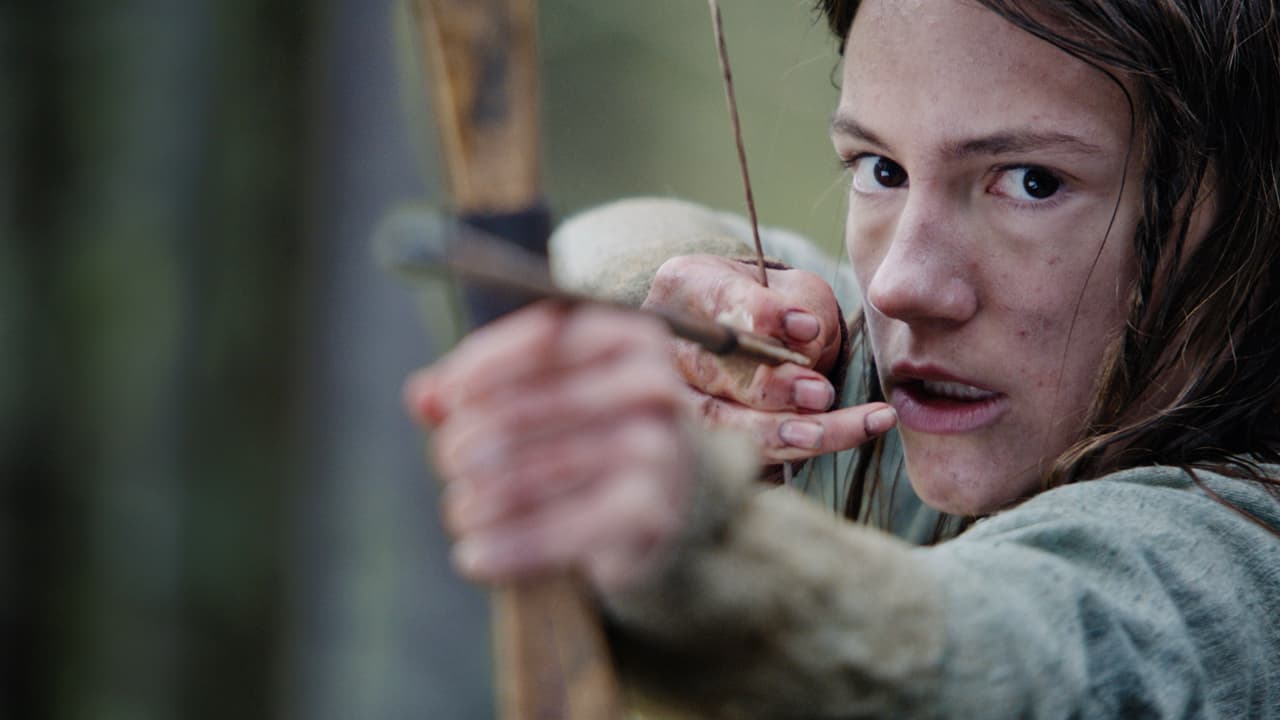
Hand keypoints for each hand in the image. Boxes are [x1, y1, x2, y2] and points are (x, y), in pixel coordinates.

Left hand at [405, 302, 697, 593]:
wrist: (664, 503)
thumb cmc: (589, 433)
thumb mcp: (542, 395)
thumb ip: (481, 388)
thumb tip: (422, 396)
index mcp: (628, 338)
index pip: (545, 338)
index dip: (484, 365)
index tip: (446, 398)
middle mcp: (653, 386)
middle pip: (531, 407)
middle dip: (473, 438)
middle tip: (447, 462)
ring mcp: (658, 449)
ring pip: (538, 472)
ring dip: (481, 499)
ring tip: (457, 512)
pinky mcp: (651, 511)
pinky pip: (562, 529)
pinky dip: (510, 546)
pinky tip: (473, 557)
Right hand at [644, 254, 895, 462]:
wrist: (763, 338)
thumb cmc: (779, 304)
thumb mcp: (797, 290)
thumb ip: (802, 307)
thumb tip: (805, 341)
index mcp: (686, 285)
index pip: (718, 299)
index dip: (763, 316)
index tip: (809, 329)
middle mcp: (671, 343)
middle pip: (710, 370)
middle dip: (769, 387)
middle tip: (820, 393)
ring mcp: (677, 394)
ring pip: (721, 422)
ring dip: (778, 431)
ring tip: (825, 431)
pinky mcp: (700, 436)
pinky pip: (743, 452)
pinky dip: (797, 449)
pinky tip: (847, 436)